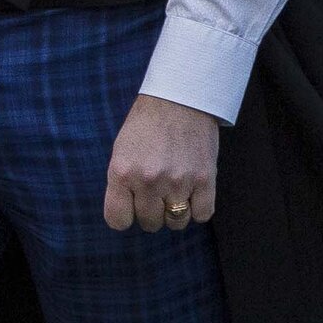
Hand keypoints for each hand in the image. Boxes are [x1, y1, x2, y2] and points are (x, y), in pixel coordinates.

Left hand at [103, 93, 222, 232]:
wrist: (179, 98)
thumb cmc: (146, 124)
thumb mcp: (121, 150)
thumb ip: (122, 182)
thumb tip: (127, 213)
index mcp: (121, 172)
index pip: (117, 220)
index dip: (124, 217)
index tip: (130, 208)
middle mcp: (148, 180)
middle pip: (149, 223)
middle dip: (151, 212)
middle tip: (155, 193)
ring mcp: (178, 182)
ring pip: (176, 222)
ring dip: (175, 212)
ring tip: (174, 192)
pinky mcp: (204, 180)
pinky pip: (202, 215)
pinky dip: (198, 208)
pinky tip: (192, 192)